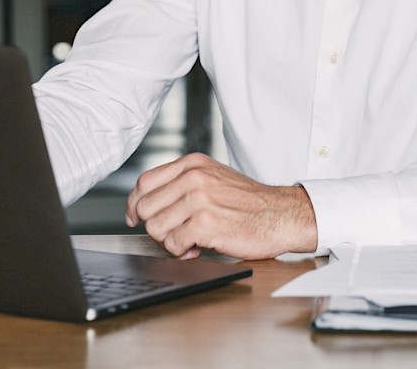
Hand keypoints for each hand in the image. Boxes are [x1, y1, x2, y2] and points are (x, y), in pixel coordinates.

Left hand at [124, 153, 317, 259]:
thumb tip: (146, 202)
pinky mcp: (206, 224)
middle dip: (156, 225)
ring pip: (156, 227)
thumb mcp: (213, 177)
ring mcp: (199, 200)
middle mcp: (193, 178)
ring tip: (189, 240)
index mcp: (193, 164)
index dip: (136, 204)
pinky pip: (173, 244)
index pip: (144, 182)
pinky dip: (181, 252)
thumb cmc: (248, 201)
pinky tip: (197, 248)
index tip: (136, 217)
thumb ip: (182, 183)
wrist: (280, 214)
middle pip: (145, 207)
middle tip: (175, 232)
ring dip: (169, 241)